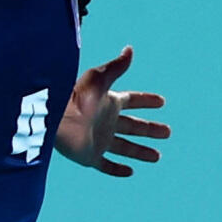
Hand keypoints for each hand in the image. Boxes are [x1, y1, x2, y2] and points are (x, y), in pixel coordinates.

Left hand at [56, 47, 169, 175]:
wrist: (53, 118)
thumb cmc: (74, 96)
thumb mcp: (98, 78)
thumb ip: (116, 66)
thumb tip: (129, 49)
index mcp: (108, 103)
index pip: (132, 101)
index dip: (146, 101)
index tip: (162, 101)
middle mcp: (105, 122)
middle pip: (133, 126)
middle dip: (150, 129)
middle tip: (168, 132)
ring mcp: (97, 140)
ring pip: (124, 148)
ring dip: (140, 152)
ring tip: (157, 156)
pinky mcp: (89, 156)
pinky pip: (106, 165)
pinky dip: (117, 169)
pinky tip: (130, 172)